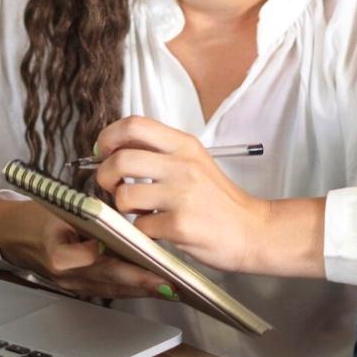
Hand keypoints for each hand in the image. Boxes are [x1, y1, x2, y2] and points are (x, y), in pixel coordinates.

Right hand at [0, 195, 170, 298]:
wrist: (13, 234)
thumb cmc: (38, 217)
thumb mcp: (59, 209)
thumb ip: (85, 218)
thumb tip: (114, 228)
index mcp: (60, 255)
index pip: (99, 262)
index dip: (127, 266)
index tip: (150, 265)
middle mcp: (67, 276)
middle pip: (112, 281)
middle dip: (144, 283)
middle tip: (172, 284)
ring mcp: (73, 286)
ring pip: (114, 289)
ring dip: (142, 289)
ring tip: (169, 286)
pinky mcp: (78, 287)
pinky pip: (108, 290)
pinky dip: (129, 288)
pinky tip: (149, 286)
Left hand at [93, 116, 272, 273]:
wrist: (253, 230)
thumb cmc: (219, 199)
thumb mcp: (194, 162)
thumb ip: (160, 152)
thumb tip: (115, 148)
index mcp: (184, 145)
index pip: (133, 125)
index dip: (108, 137)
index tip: (103, 151)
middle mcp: (182, 165)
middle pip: (120, 159)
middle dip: (104, 176)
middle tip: (111, 186)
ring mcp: (181, 195)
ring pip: (124, 196)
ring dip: (123, 207)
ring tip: (139, 210)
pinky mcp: (180, 225)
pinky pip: (140, 226)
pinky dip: (142, 231)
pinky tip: (157, 229)